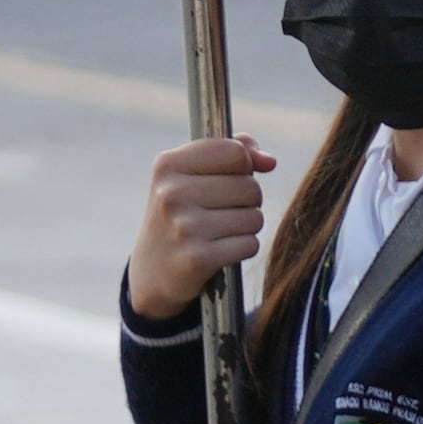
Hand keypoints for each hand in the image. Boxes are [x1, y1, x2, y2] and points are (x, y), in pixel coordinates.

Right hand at [128, 136, 275, 320]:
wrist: (152, 271)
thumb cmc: (181, 214)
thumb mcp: (190, 175)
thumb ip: (231, 153)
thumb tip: (269, 161)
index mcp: (168, 165)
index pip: (235, 151)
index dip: (243, 167)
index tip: (228, 179)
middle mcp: (171, 193)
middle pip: (250, 187)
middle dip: (247, 201)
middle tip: (220, 213)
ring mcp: (183, 227)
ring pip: (254, 217)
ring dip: (246, 227)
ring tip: (219, 232)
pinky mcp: (197, 259)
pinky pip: (250, 245)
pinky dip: (242, 249)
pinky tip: (219, 251)